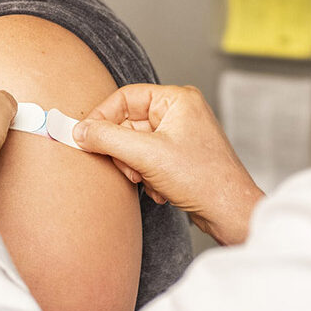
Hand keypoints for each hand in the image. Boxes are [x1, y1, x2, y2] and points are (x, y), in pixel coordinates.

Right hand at [73, 84, 264, 245]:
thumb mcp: (147, 156)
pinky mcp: (179, 157)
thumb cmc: (203, 179)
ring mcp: (180, 135)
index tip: (83, 137)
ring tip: (148, 181)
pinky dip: (147, 176)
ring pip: (135, 145)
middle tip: (128, 169)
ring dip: (135, 167)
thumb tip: (79, 131)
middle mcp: (180, 112)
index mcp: (177, 99)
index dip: (102, 117)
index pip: (125, 97)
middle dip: (123, 151)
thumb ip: (108, 139)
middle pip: (128, 123)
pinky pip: (147, 159)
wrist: (231, 213)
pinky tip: (160, 190)